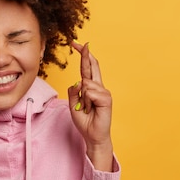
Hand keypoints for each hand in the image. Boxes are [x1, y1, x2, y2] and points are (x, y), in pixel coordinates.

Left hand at [67, 41, 113, 170]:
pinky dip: (86, 101)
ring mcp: (103, 92)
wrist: (93, 135)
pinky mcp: (106, 99)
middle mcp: (98, 87)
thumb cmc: (84, 121)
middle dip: (86, 55)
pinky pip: (90, 92)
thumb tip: (77, 82)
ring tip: (86, 108)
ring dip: (82, 98)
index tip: (76, 44)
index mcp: (90, 87)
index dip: (83, 55)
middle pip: (92, 66)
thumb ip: (73, 92)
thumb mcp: (72, 105)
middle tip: (81, 43)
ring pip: (86, 83)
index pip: (87, 68)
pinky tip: (91, 108)